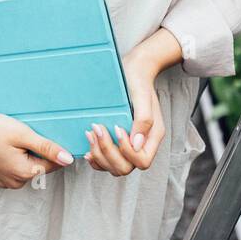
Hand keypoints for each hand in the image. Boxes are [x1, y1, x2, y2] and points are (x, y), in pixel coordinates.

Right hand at [0, 108, 74, 188]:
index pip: (52, 164)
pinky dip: (11, 158)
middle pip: (38, 166)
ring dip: (23, 154)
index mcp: (24, 173)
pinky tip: (0, 145)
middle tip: (19, 134)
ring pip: (25, 168)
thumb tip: (68, 160)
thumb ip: (47, 148)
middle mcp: (14, 183)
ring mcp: (3, 182)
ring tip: (8, 139)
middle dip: (35, 151)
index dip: (51, 148)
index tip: (38, 135)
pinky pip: (12, 169)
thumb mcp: (22, 134)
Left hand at [85, 52, 165, 175]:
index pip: (142, 161)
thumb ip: (144, 120)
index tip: (116, 128)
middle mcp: (141, 145)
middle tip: (97, 129)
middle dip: (108, 152)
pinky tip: (88, 148)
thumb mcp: (142, 96)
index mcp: (152, 137)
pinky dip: (96, 159)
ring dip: (99, 155)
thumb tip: (136, 144)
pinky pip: (105, 163)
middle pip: (125, 167)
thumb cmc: (138, 82)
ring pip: (114, 168)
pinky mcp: (116, 144)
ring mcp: (128, 146)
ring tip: (90, 133)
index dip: (126, 151)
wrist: (133, 72)